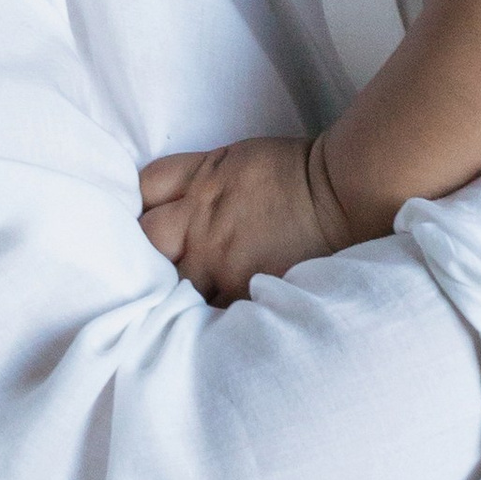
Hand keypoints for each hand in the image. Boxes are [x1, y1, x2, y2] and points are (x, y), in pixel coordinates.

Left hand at [138, 137, 339, 302]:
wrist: (340, 193)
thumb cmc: (294, 173)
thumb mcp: (234, 158)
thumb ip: (197, 179)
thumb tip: (172, 203)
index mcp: (200, 181)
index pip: (144, 189)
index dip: (140, 204)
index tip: (147, 219)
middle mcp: (199, 220)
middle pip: (146, 239)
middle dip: (144, 249)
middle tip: (150, 262)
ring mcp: (216, 259)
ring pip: (166, 283)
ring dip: (166, 289)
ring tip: (168, 300)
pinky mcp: (237, 289)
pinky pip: (203, 310)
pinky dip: (198, 314)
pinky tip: (197, 320)